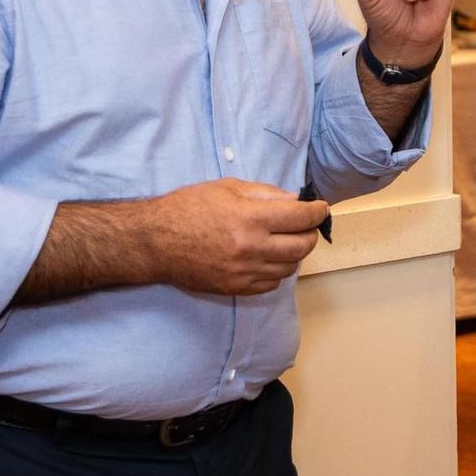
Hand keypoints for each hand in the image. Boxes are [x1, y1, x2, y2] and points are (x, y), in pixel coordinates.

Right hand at [139, 178, 330, 295]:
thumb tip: (296, 202)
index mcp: (250, 219)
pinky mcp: (235, 288)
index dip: (317, 211)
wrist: (155, 242)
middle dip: (310, 233)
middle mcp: (251, 248)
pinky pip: (271, 284)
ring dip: (295, 253)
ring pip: (290, 267)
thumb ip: (266, 194)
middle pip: (302, 246)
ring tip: (285, 240)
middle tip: (305, 225)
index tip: (320, 208)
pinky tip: (268, 258)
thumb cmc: (188, 208)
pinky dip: (277, 271)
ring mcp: (244, 272)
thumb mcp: (228, 188)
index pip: (301, 218)